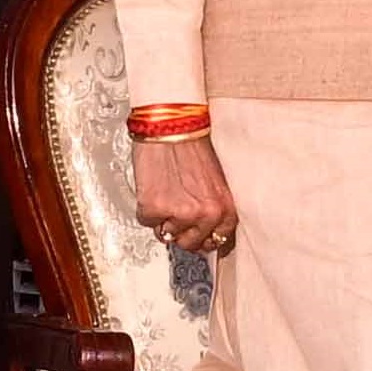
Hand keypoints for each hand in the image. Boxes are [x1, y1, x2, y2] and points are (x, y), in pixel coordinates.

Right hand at [134, 131, 239, 258]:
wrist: (171, 126)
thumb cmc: (192, 145)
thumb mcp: (216, 182)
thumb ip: (214, 210)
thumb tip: (204, 234)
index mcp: (225, 208)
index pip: (218, 242)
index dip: (204, 237)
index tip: (197, 233)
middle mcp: (206, 215)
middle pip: (191, 244)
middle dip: (181, 230)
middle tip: (175, 209)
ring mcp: (180, 214)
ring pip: (167, 235)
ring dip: (162, 219)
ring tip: (165, 193)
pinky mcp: (155, 209)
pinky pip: (147, 223)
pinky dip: (146, 209)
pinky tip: (153, 189)